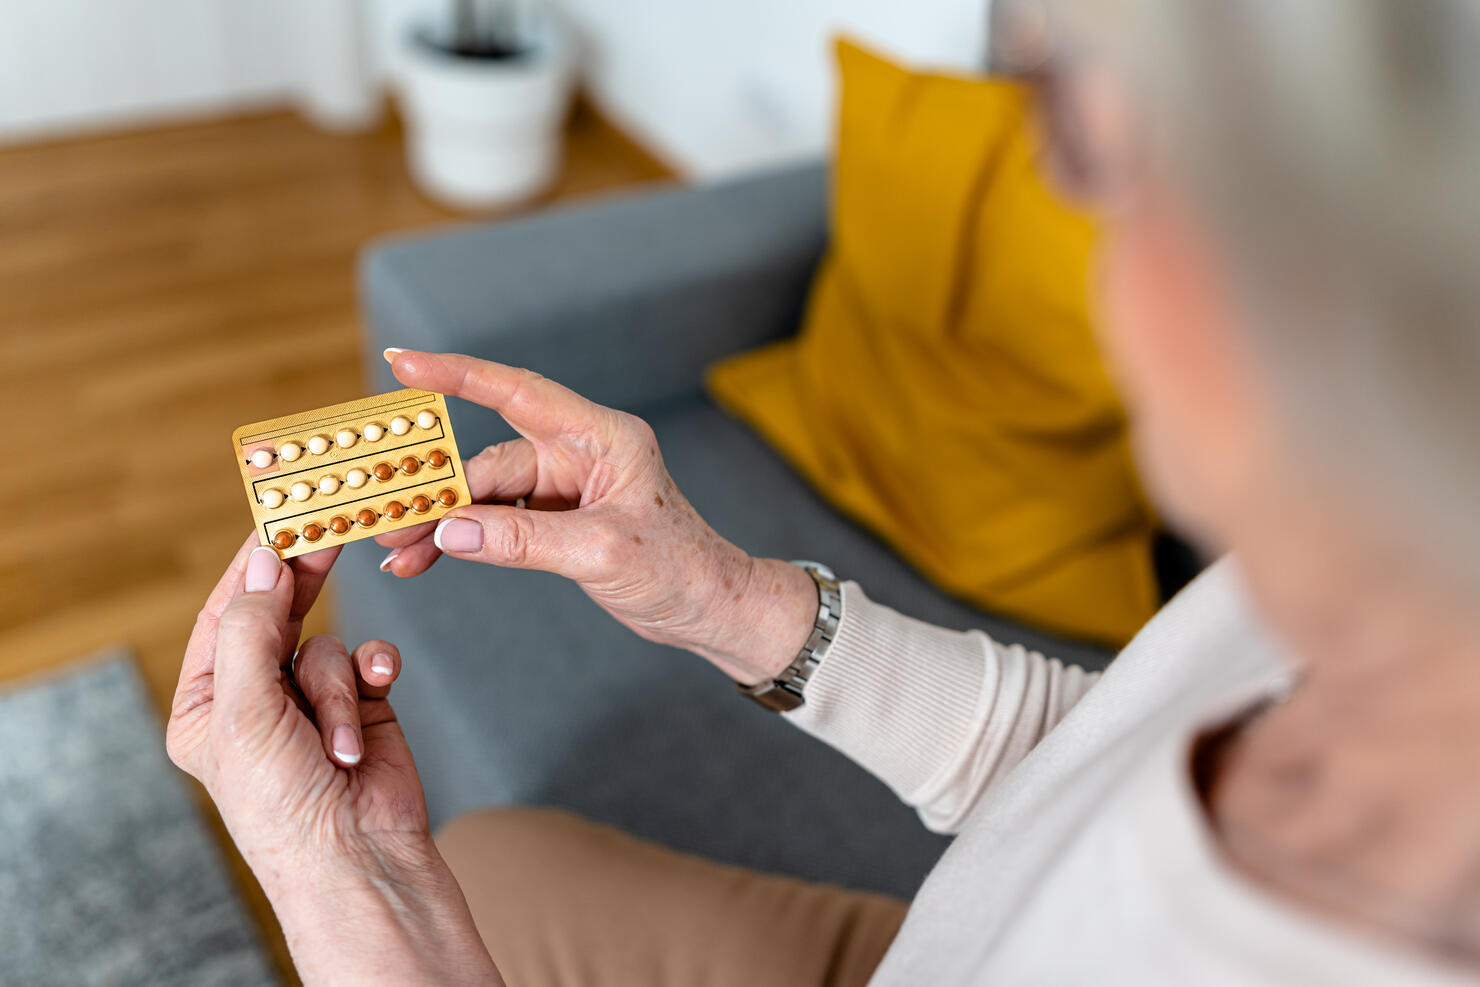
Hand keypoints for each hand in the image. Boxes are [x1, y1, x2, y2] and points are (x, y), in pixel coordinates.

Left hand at [168, 536, 498, 984]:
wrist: (360, 857)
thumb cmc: (286, 806)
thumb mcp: (246, 712)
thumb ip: (252, 628)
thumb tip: (263, 563)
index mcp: (208, 704)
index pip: (224, 615)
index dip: (249, 566)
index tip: (277, 516)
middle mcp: (257, 700)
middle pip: (278, 618)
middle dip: (301, 587)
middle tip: (327, 533)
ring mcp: (311, 703)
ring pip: (330, 644)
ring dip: (339, 686)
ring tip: (338, 739)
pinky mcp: (364, 705)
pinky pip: (371, 660)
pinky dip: (376, 676)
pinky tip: (380, 696)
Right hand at [376, 350, 816, 682]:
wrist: (710, 610)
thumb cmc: (680, 569)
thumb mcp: (602, 554)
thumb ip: (524, 540)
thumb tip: (451, 529)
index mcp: (602, 437)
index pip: (520, 392)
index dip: (459, 374)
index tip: (404, 362)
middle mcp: (580, 454)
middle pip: (491, 461)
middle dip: (438, 492)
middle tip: (389, 523)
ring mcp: (566, 488)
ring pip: (486, 496)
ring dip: (442, 524)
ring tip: (399, 554)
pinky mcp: (556, 522)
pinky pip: (496, 523)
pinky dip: (463, 539)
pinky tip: (427, 557)